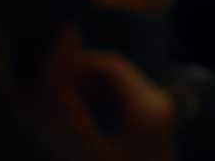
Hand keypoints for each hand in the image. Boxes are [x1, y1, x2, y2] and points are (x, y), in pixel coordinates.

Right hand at [58, 46, 176, 160]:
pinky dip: (104, 95)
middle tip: (54, 84)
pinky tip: (82, 110)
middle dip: (85, 73)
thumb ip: (74, 122)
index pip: (112, 66)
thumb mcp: (93, 154)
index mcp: (145, 106)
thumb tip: (53, 94)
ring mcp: (161, 106)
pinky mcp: (158, 114)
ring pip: (122, 80)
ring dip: (93, 84)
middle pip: (118, 70)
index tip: (53, 72)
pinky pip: (128, 93)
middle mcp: (158, 99)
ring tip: (63, 98)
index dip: (81, 64)